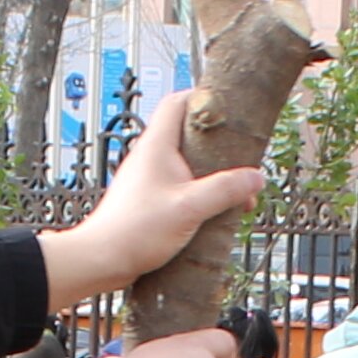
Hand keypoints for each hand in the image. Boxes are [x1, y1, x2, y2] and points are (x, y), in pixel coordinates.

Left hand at [47, 106, 268, 303]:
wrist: (102, 259)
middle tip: (241, 159)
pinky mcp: (149, 200)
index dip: (203, 98)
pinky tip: (213, 215)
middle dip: (219, 148)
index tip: (229, 110)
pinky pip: (180, 188)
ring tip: (233, 195)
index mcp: (157, 145)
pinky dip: (199, 196)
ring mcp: (149, 178)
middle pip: (189, 135)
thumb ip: (226, 190)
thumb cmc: (135, 230)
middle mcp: (151, 157)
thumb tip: (255, 178)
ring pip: (187, 165)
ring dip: (212, 177)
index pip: (177, 102)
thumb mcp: (190, 207)